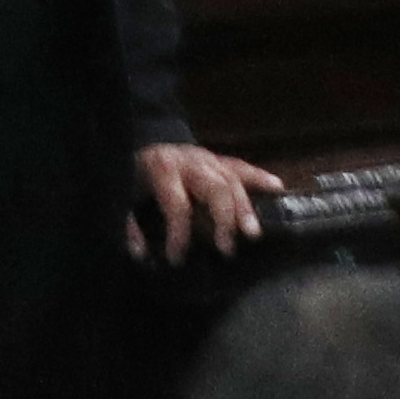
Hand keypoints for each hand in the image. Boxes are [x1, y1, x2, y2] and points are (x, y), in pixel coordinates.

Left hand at [131, 140, 278, 261]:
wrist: (142, 140)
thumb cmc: (134, 174)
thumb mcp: (121, 195)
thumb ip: (128, 224)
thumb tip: (140, 254)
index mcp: (162, 169)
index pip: (177, 205)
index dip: (178, 234)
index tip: (177, 259)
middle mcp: (189, 161)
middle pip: (215, 188)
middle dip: (224, 218)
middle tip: (228, 248)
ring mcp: (207, 158)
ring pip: (232, 180)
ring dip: (245, 207)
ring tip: (253, 233)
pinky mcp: (218, 159)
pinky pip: (241, 166)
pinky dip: (259, 177)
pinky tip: (277, 188)